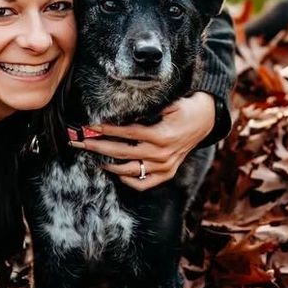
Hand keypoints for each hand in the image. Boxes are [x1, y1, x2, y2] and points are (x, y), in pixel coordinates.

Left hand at [68, 92, 216, 189]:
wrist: (207, 120)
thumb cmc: (185, 108)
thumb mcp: (169, 103)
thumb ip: (147, 110)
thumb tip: (119, 111)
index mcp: (162, 135)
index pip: (127, 133)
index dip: (107, 130)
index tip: (90, 127)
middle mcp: (162, 154)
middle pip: (122, 153)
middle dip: (98, 146)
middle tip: (80, 142)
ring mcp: (165, 166)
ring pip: (130, 170)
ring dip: (109, 164)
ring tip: (95, 156)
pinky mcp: (167, 173)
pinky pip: (144, 183)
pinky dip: (129, 180)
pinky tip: (117, 172)